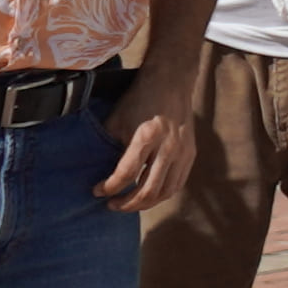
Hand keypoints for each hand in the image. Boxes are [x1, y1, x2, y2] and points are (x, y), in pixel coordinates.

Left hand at [94, 97, 197, 215]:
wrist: (171, 82)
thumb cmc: (140, 99)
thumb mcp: (118, 120)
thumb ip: (111, 147)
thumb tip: (102, 172)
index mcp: (147, 136)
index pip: (127, 173)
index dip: (110, 187)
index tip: (97, 191)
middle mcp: (168, 147)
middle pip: (147, 190)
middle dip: (126, 203)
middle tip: (111, 204)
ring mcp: (183, 152)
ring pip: (164, 192)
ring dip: (144, 204)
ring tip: (128, 204)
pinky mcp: (191, 154)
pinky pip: (177, 184)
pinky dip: (161, 195)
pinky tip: (148, 196)